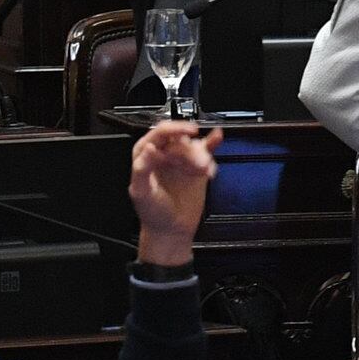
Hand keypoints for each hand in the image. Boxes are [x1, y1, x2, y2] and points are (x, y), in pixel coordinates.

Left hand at [128, 121, 221, 265]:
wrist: (170, 230)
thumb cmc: (152, 212)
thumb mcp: (141, 191)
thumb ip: (142, 168)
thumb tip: (149, 148)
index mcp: (145, 154)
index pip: (160, 133)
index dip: (175, 129)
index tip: (188, 131)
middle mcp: (163, 153)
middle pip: (181, 139)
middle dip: (191, 151)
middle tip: (198, 165)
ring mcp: (180, 159)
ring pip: (194, 146)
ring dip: (202, 156)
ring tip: (204, 170)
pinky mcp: (195, 167)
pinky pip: (205, 151)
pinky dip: (212, 144)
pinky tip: (216, 138)